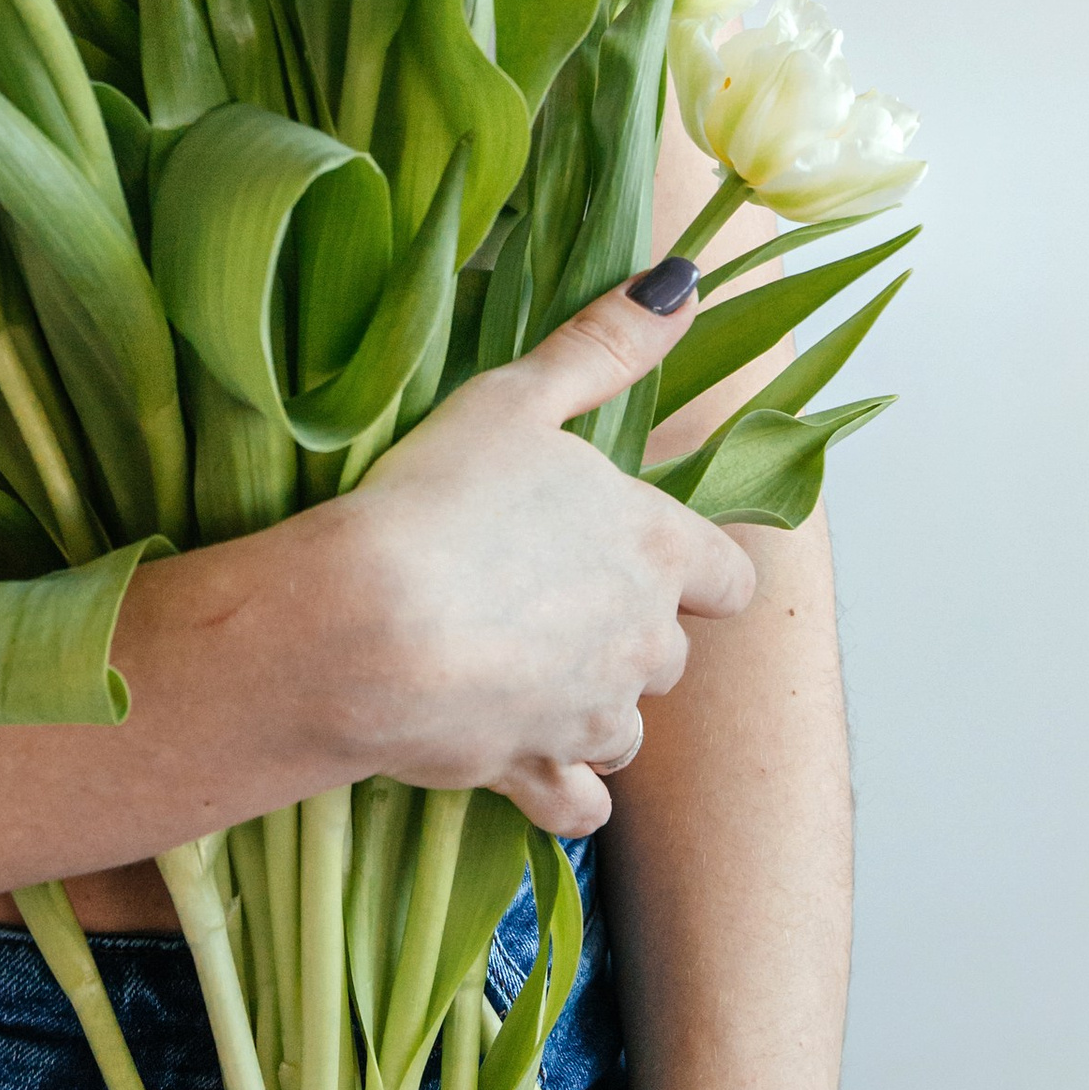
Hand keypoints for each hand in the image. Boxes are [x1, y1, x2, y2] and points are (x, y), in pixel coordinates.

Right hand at [317, 272, 755, 836]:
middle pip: (670, 655)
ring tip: (525, 675)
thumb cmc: (437, 500)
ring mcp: (592, 717)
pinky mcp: (535, 774)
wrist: (362, 627)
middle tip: (552, 603)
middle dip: (628, 636)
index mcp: (655, 548)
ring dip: (594, 711)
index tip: (651, 559)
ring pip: (625, 730)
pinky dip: (565, 793)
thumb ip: (605, 346)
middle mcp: (642, 642)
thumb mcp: (518, 398)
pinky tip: (529, 765)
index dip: (695, 569)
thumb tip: (685, 282)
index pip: (727, 576)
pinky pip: (579, 807)